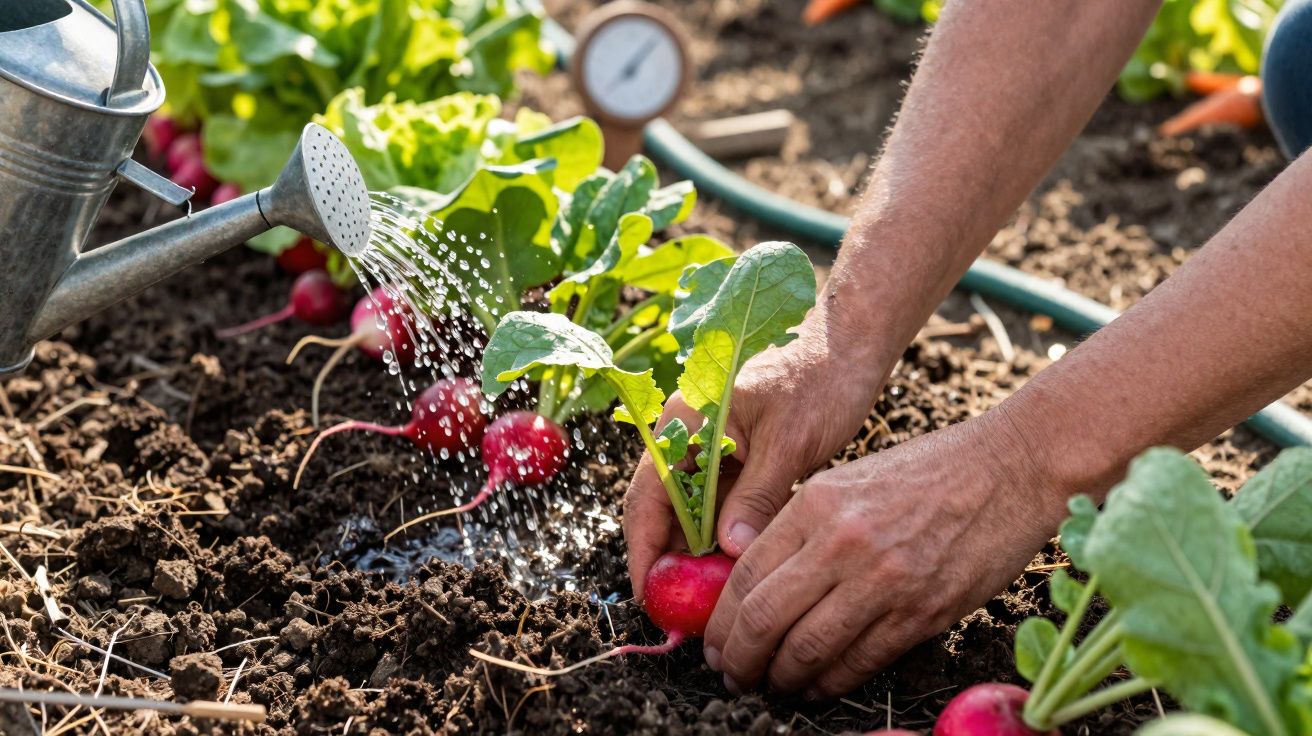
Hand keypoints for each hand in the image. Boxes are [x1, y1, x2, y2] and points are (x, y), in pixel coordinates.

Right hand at [623, 311, 888, 599]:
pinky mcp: (742, 455)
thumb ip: (756, 496)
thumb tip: (731, 553)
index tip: (649, 596)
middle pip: (665, 510)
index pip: (648, 497)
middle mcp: (690, 435)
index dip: (643, 550)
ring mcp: (715, 446)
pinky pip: (722, 504)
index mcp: (686, 422)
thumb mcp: (789, 441)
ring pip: (695, 512)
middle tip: (686, 613)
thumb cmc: (819, 376)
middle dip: (671, 562)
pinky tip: (740, 569)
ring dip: (701, 554)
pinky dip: (727, 536)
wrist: (852, 338)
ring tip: (714, 601)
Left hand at [701, 408, 1069, 697]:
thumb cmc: (928, 470)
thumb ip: (801, 526)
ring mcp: (883, 580)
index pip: (743, 574)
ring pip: (807, 649)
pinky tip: (816, 686)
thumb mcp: (848, 480)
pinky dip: (829, 683)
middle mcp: (841, 542)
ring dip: (779, 678)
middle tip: (731, 675)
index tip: (714, 642)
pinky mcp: (923, 612)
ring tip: (770, 686)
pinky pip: (859, 661)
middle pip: (764, 618)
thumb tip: (756, 579)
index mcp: (815, 503)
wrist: (1011, 468)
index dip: (720, 621)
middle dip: (738, 658)